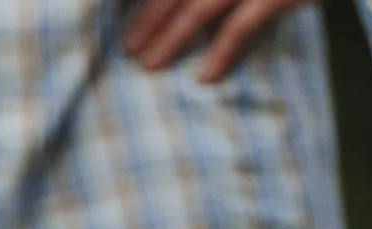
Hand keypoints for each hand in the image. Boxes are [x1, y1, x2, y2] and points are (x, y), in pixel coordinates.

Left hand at [123, 0, 315, 80]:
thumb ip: (233, 1)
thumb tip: (199, 16)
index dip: (153, 3)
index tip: (134, 27)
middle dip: (151, 17)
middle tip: (128, 50)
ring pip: (200, 5)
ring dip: (172, 36)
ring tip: (150, 65)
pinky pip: (243, 24)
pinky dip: (222, 52)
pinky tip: (205, 78)